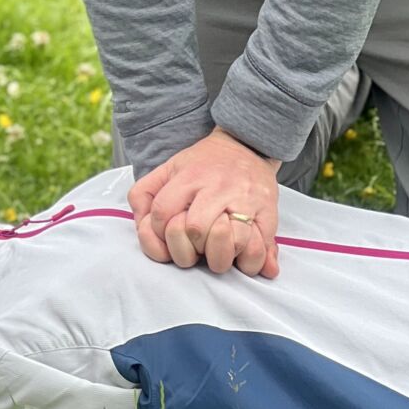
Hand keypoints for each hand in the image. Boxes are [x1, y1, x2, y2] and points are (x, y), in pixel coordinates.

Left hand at [127, 129, 280, 278]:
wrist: (246, 145)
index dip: (158, 232)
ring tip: (216, 253)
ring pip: (227, 241)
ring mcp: (244, 200)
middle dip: (189, 247)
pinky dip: (248, 262)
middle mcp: (216, 187)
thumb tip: (141, 225)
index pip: (163, 213)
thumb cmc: (203, 164)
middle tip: (194, 247)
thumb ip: (143, 194)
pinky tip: (240, 258)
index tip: (167, 232)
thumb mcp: (168, 168)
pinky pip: (257, 248)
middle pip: (195, 230)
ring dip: (218, 257)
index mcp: (189, 176)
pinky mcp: (267, 213)